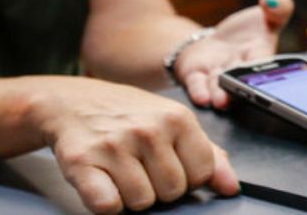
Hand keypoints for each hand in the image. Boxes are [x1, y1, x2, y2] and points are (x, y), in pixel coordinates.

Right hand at [32, 77, 239, 213]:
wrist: (74, 102)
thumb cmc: (130, 116)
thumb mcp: (174, 123)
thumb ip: (208, 155)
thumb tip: (232, 187)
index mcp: (177, 118)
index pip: (202, 174)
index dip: (188, 178)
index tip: (171, 166)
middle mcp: (148, 129)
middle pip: (173, 192)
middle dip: (159, 189)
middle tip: (142, 168)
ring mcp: (114, 145)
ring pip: (142, 203)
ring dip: (132, 197)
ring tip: (122, 173)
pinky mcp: (82, 162)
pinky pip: (107, 206)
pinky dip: (106, 204)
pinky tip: (104, 183)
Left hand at [175, 0, 294, 109]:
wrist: (213, 44)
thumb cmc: (245, 35)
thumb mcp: (267, 17)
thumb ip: (280, 8)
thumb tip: (268, 1)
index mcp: (261, 55)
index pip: (266, 62)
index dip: (269, 69)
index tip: (271, 76)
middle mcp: (239, 69)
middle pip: (243, 80)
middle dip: (245, 89)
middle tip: (248, 95)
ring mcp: (217, 74)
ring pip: (220, 86)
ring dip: (221, 95)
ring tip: (222, 102)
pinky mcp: (196, 74)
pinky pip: (197, 85)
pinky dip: (200, 92)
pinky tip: (202, 98)